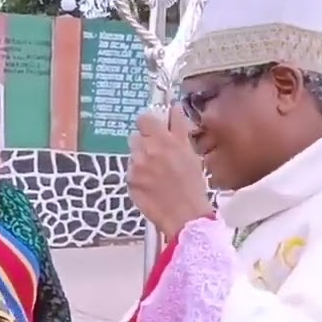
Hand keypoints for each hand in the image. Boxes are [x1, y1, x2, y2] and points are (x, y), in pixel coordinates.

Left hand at [127, 105, 212, 238]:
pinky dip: (138, 177)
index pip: (144, 119)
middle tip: (157, 156)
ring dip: (141, 160)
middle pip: (135, 137)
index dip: (148, 125)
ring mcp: (136, 167)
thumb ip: (179, 127)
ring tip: (156, 174)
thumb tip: (174, 106)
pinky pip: (131, 172)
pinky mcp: (130, 182)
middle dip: (144, 143)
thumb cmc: (192, 184)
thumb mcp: (190, 152)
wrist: (185, 215)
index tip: (153, 131)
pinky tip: (151, 185)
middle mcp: (147, 151)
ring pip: (133, 155)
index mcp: (164, 140)